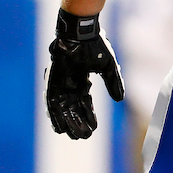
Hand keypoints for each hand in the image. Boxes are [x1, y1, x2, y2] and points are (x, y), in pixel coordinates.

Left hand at [46, 9, 124, 138]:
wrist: (80, 34)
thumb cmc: (95, 47)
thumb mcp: (109, 67)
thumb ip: (113, 83)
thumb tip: (120, 100)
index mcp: (83, 80)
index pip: (86, 102)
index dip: (90, 115)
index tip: (94, 128)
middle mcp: (71, 85)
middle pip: (75, 109)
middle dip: (79, 123)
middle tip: (84, 137)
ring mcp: (61, 85)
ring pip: (64, 110)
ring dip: (69, 123)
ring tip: (74, 137)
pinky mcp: (53, 84)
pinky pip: (52, 104)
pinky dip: (55, 116)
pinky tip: (59, 128)